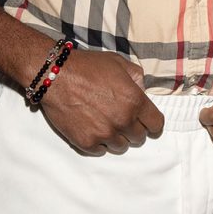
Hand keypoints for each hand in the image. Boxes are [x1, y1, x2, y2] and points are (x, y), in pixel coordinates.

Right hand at [39, 48, 163, 154]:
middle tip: (120, 118)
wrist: (56, 75)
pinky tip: (91, 127)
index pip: (156, 124)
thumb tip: (142, 90)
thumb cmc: (87, 66)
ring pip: (121, 146)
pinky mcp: (86, 142)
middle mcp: (123, 121)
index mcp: (134, 101)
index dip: (152, 123)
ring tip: (104, 122)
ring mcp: (104, 134)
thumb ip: (137, 77)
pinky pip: (101, 150)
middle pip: (139, 138)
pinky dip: (98, 142)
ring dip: (116, 136)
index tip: (147, 122)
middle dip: (132, 128)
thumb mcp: (118, 63)